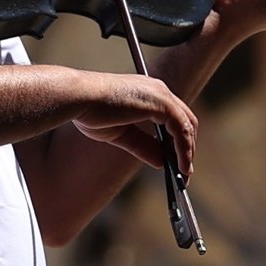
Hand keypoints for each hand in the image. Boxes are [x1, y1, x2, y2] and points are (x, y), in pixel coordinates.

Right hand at [72, 72, 198, 173]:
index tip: (177, 160)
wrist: (78, 99)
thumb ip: (143, 145)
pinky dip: (184, 150)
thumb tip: (162, 162)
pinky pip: (181, 130)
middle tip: (184, 171)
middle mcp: (158, 90)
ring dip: (187, 152)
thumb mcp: (122, 134)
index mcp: (148, 93)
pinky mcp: (162, 103)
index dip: (178, 140)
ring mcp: (161, 95)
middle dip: (187, 147)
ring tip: (184, 175)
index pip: (173, 116)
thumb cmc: (91, 112)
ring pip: (186, 126)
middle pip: (185, 121)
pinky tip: (181, 167)